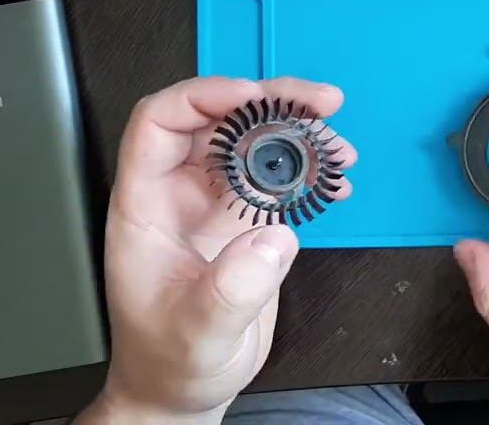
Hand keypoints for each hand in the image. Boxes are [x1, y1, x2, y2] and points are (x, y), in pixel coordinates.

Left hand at [76, 77, 355, 423]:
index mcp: (147, 206)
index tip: (255, 98)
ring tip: (341, 148)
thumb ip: (233, 288)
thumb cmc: (171, 363)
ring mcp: (217, 205)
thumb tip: (275, 235)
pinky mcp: (250, 221)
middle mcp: (180, 194)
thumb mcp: (198, 333)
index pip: (161, 124)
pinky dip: (313, 170)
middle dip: (272, 102)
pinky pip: (281, 176)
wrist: (186, 390)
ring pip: (256, 141)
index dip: (205, 98)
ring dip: (301, 132)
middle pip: (220, 120)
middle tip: (322, 103)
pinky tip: (336, 183)